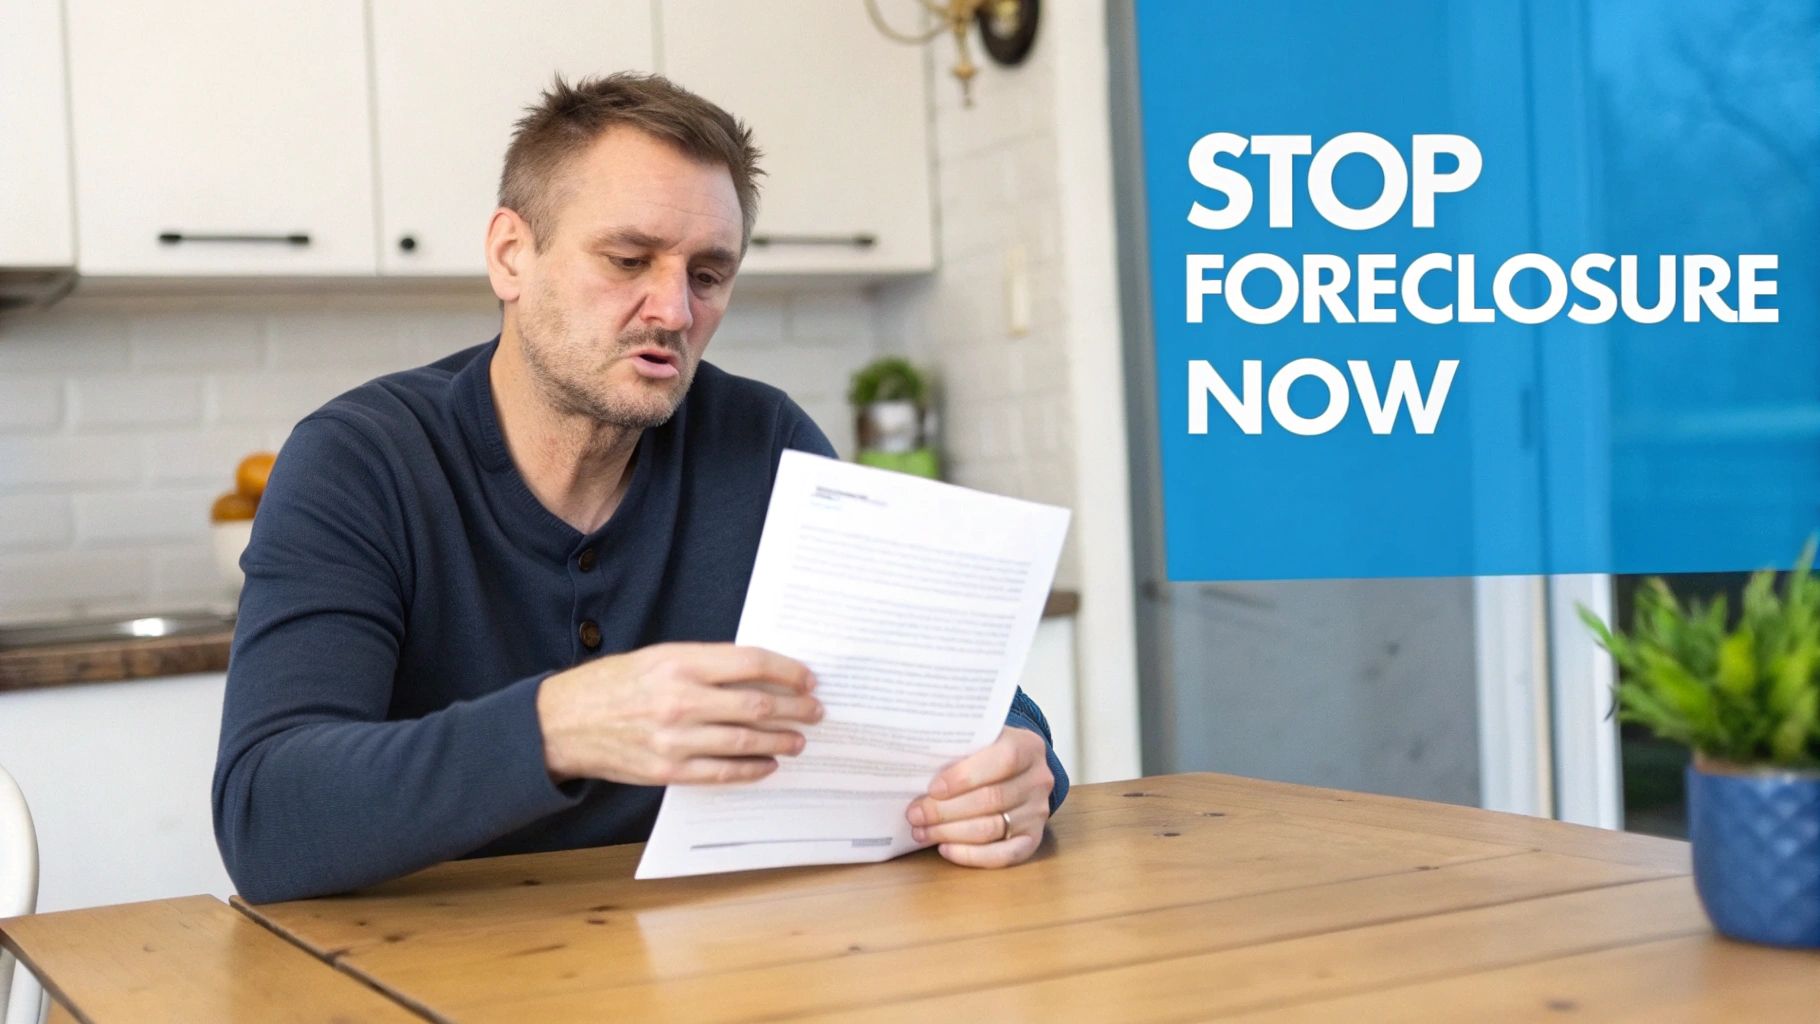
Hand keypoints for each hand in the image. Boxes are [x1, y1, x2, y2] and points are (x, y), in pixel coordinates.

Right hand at [536, 643, 821, 785]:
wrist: (563, 722)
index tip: (807, 678)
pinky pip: (722, 773)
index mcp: (680, 663)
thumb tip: (758, 673)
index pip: (751, 663)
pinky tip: (767, 765)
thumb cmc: (614, 684)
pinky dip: (752, 769)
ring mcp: (675, 739)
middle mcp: (681, 700)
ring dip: (780, 741)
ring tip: (798, 740)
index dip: (788, 671)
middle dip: (795, 708)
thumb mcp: (658, 657)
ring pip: (746, 741)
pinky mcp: (668, 770)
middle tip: (815, 711)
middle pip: (757, 704)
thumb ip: (705, 663)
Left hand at [906, 726, 1052, 867]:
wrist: (1018, 771)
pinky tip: (945, 849)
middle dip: (946, 810)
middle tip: (915, 814)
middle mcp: (1038, 780)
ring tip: (921, 831)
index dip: (965, 776)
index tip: (932, 788)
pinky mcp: (1032, 840)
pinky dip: (970, 855)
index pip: (1003, 760)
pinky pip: (1003, 855)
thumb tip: (916, 762)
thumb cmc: (987, 753)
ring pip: (991, 829)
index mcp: (1028, 746)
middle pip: (991, 799)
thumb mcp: (979, 738)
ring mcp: (1038, 813)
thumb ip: (958, 745)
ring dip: (950, 833)